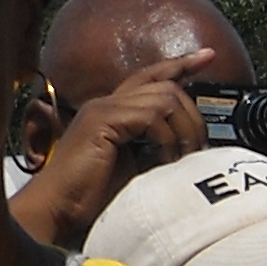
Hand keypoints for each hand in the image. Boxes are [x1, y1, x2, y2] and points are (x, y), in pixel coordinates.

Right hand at [12, 53, 221, 245]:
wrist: (57, 209)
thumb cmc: (90, 197)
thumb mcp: (133, 166)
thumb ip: (154, 147)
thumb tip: (189, 144)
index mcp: (111, 111)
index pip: (150, 76)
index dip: (180, 64)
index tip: (208, 55)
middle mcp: (105, 102)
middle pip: (165, 85)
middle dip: (192, 114)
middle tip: (199, 147)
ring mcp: (102, 109)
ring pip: (164, 97)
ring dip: (182, 129)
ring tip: (182, 158)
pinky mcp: (102, 121)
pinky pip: (151, 116)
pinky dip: (166, 138)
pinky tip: (163, 161)